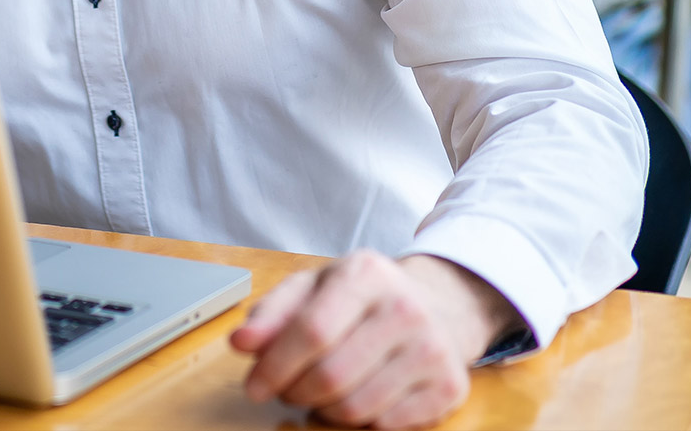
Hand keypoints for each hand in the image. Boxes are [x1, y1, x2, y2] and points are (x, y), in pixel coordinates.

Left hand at [229, 251, 518, 428]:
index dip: (275, 366)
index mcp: (367, 274)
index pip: (312, 331)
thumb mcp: (315, 287)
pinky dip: (360, 422)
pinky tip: (356, 397)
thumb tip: (241, 343)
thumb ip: (273, 312)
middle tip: (289, 389)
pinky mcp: (449, 385)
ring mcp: (432, 348)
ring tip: (320, 393)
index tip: (254, 386)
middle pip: (331, 375)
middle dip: (296, 392)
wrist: (437, 303)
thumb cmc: (364, 297)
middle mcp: (406, 308)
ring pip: (356, 408)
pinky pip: (386, 425)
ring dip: (324, 411)